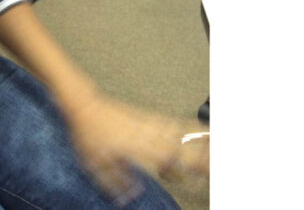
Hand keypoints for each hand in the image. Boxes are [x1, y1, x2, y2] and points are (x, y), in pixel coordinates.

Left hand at [60, 93, 208, 203]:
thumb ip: (116, 182)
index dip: (190, 167)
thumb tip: (130, 197)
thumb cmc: (89, 134)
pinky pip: (172, 123)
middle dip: (204, 154)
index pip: (171, 160)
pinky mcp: (147, 117)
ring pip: (181, 131)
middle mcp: (148, 135)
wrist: (85, 106)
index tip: (205, 174)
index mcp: (138, 149)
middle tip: (218, 163)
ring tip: (216, 143)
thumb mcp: (96, 165)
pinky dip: (187, 126)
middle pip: (183, 145)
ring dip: (201, 137)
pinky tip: (196, 127)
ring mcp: (149, 124)